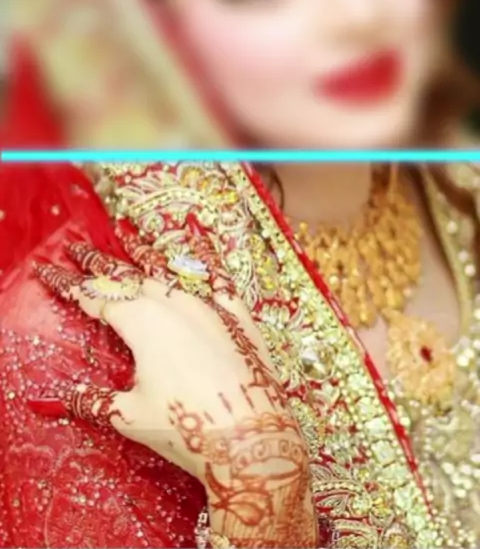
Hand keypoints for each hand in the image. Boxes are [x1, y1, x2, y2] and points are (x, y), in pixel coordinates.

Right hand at [30, 220, 318, 547]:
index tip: (49, 271)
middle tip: (76, 248)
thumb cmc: (185, 427)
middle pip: (127, 277)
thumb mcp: (131, 416)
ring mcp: (207, 306)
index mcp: (141, 323)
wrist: (251, 437)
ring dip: (143, 255)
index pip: (96, 297)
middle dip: (98, 264)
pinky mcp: (236, 316)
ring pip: (168, 273)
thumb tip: (66, 398)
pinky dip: (207, 259)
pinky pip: (219, 279)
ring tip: (127, 234)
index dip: (69, 284)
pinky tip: (202, 241)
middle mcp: (172, 304)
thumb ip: (97, 401)